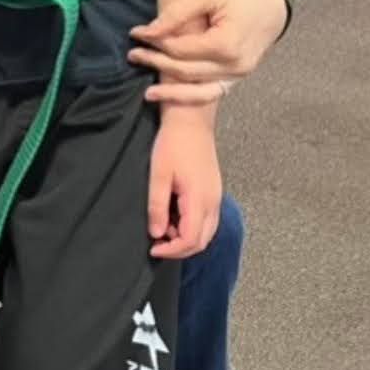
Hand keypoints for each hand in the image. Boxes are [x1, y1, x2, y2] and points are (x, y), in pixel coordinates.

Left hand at [128, 0, 287, 104]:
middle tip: (133, 54)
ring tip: (147, 92)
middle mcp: (235, 65)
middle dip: (156, 63)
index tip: (136, 33)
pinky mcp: (237, 78)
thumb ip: (177, 13)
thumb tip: (148, 32)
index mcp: (227, 44)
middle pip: (186, 71)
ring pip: (198, 91)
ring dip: (171, 91)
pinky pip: (211, 94)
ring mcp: (238, 76)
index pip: (181, 49)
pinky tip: (170, 97)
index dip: (156, 43)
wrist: (272, 2)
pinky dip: (190, 98)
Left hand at [147, 113, 221, 259]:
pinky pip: (207, 218)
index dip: (172, 250)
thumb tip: (157, 233)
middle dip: (180, 248)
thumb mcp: (159, 175)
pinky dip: (192, 225)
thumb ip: (157, 206)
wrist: (191, 119)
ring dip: (186, 237)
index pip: (191, 240)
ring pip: (207, 231)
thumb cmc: (173, 143)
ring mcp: (216, 195)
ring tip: (164, 227)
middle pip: (202, 241)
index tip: (153, 248)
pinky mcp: (214, 189)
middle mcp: (213, 201)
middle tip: (158, 243)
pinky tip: (175, 215)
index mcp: (200, 200)